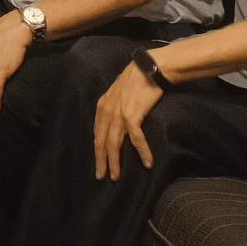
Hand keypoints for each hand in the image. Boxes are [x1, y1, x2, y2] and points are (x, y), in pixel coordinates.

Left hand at [93, 56, 162, 180]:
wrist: (150, 68)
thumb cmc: (137, 81)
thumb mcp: (118, 94)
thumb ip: (114, 109)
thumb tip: (115, 125)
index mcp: (102, 106)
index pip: (97, 133)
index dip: (97, 150)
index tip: (99, 164)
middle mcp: (107, 110)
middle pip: (101, 141)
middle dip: (101, 161)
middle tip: (101, 176)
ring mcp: (119, 113)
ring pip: (113, 143)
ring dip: (115, 162)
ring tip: (116, 176)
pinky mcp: (133, 114)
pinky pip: (136, 138)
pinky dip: (142, 151)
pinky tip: (147, 162)